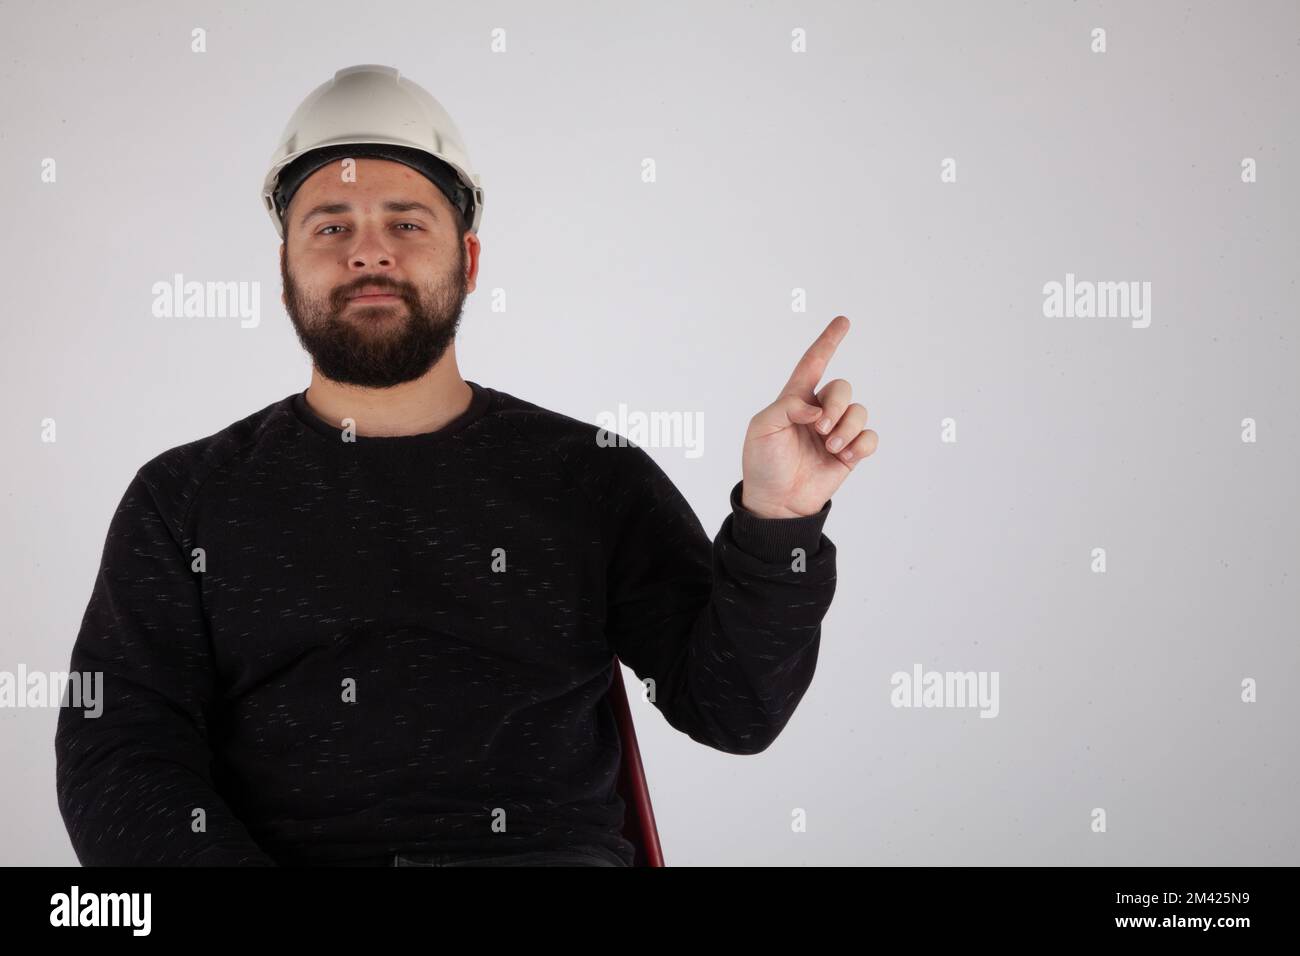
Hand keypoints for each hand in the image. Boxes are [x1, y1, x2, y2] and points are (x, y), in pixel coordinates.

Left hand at [740, 315, 877, 517]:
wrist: (776, 502)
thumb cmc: (762, 463)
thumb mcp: (762, 429)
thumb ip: (786, 408)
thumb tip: (817, 408)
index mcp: (795, 400)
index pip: (813, 364)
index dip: (828, 342)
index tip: (843, 321)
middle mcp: (818, 412)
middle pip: (842, 388)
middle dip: (837, 405)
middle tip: (821, 429)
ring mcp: (836, 432)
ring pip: (859, 411)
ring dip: (848, 427)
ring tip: (831, 446)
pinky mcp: (849, 453)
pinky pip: (869, 437)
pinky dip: (861, 444)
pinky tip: (845, 456)